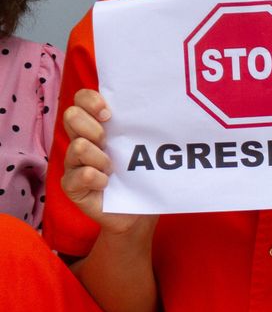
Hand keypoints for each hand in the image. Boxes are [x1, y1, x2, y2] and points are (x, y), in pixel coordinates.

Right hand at [60, 89, 154, 236]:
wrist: (139, 212)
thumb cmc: (141, 174)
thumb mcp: (143, 146)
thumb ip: (140, 126)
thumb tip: (159, 105)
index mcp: (95, 126)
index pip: (81, 99)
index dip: (91, 100)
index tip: (109, 114)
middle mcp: (80, 140)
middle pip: (71, 115)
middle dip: (94, 128)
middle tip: (109, 143)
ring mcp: (73, 163)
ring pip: (79, 146)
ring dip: (102, 159)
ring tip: (112, 169)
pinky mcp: (71, 185)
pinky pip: (83, 174)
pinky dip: (99, 179)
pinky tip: (107, 185)